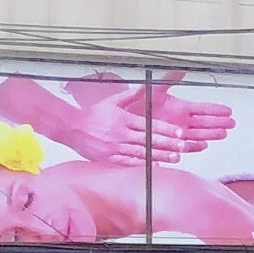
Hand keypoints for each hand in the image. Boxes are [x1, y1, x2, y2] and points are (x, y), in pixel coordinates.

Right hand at [62, 83, 235, 162]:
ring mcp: (114, 147)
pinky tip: (154, 166)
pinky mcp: (108, 159)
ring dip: (159, 156)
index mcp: (123, 119)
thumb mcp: (113, 101)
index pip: (149, 125)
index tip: (180, 133)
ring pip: (141, 153)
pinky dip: (141, 165)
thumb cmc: (94, 114)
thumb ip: (132, 96)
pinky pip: (128, 163)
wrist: (71, 127)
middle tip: (182, 147)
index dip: (166, 130)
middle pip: (148, 140)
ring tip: (174, 158)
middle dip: (167, 144)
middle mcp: (120, 134)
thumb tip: (148, 85)